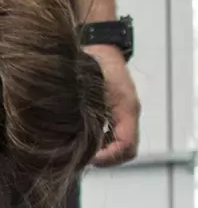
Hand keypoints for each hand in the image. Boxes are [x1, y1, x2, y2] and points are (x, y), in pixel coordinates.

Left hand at [86, 45, 139, 166]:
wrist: (98, 47)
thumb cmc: (95, 64)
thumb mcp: (91, 90)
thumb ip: (88, 115)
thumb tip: (79, 143)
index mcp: (127, 110)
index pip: (126, 147)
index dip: (107, 158)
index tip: (87, 159)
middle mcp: (128, 115)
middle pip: (123, 152)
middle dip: (102, 159)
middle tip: (80, 160)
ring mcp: (122, 115)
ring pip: (117, 146)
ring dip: (100, 153)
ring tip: (78, 152)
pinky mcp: (113, 114)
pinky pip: (111, 137)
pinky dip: (98, 144)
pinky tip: (80, 141)